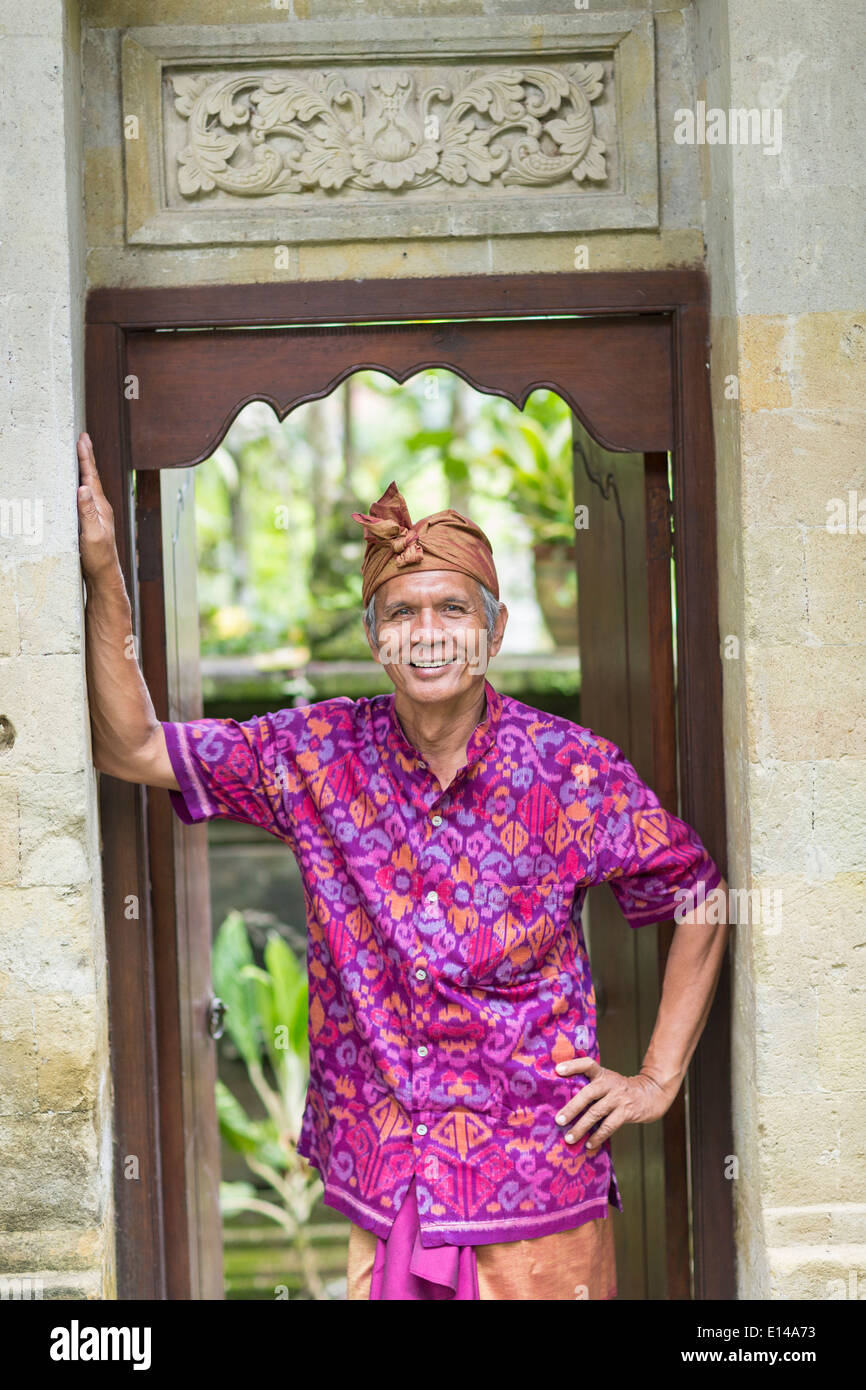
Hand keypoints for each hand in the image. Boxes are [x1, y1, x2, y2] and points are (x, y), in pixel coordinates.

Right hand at [77, 432, 119, 582]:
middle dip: (86, 457)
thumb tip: (83, 488)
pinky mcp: (91, 523)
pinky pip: (85, 497)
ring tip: (80, 455)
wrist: (104, 576)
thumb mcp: (92, 534)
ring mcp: (97, 515)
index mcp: (101, 507)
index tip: (83, 439)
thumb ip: (88, 512)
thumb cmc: (99, 558)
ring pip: (89, 486)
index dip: (86, 457)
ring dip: (84, 469)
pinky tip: (76, 486)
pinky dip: (80, 485)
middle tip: (83, 438)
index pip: (92, 477)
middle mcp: (100, 508)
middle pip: (92, 477)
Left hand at [552, 1057, 673, 1149]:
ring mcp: (618, 1098)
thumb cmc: (620, 1090)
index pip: (587, 1064)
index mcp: (602, 1074)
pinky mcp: (626, 1112)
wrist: (650, 1094)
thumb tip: (564, 1103)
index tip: (558, 1070)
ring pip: (596, 1113)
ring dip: (581, 1127)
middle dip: (572, 1108)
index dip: (573, 1065)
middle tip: (559, 1120)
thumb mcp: (607, 1081)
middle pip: (588, 1093)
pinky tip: (589, 1144)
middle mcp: (609, 1084)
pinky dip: (598, 1137)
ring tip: (569, 1138)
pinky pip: (609, 1126)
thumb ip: (591, 1086)